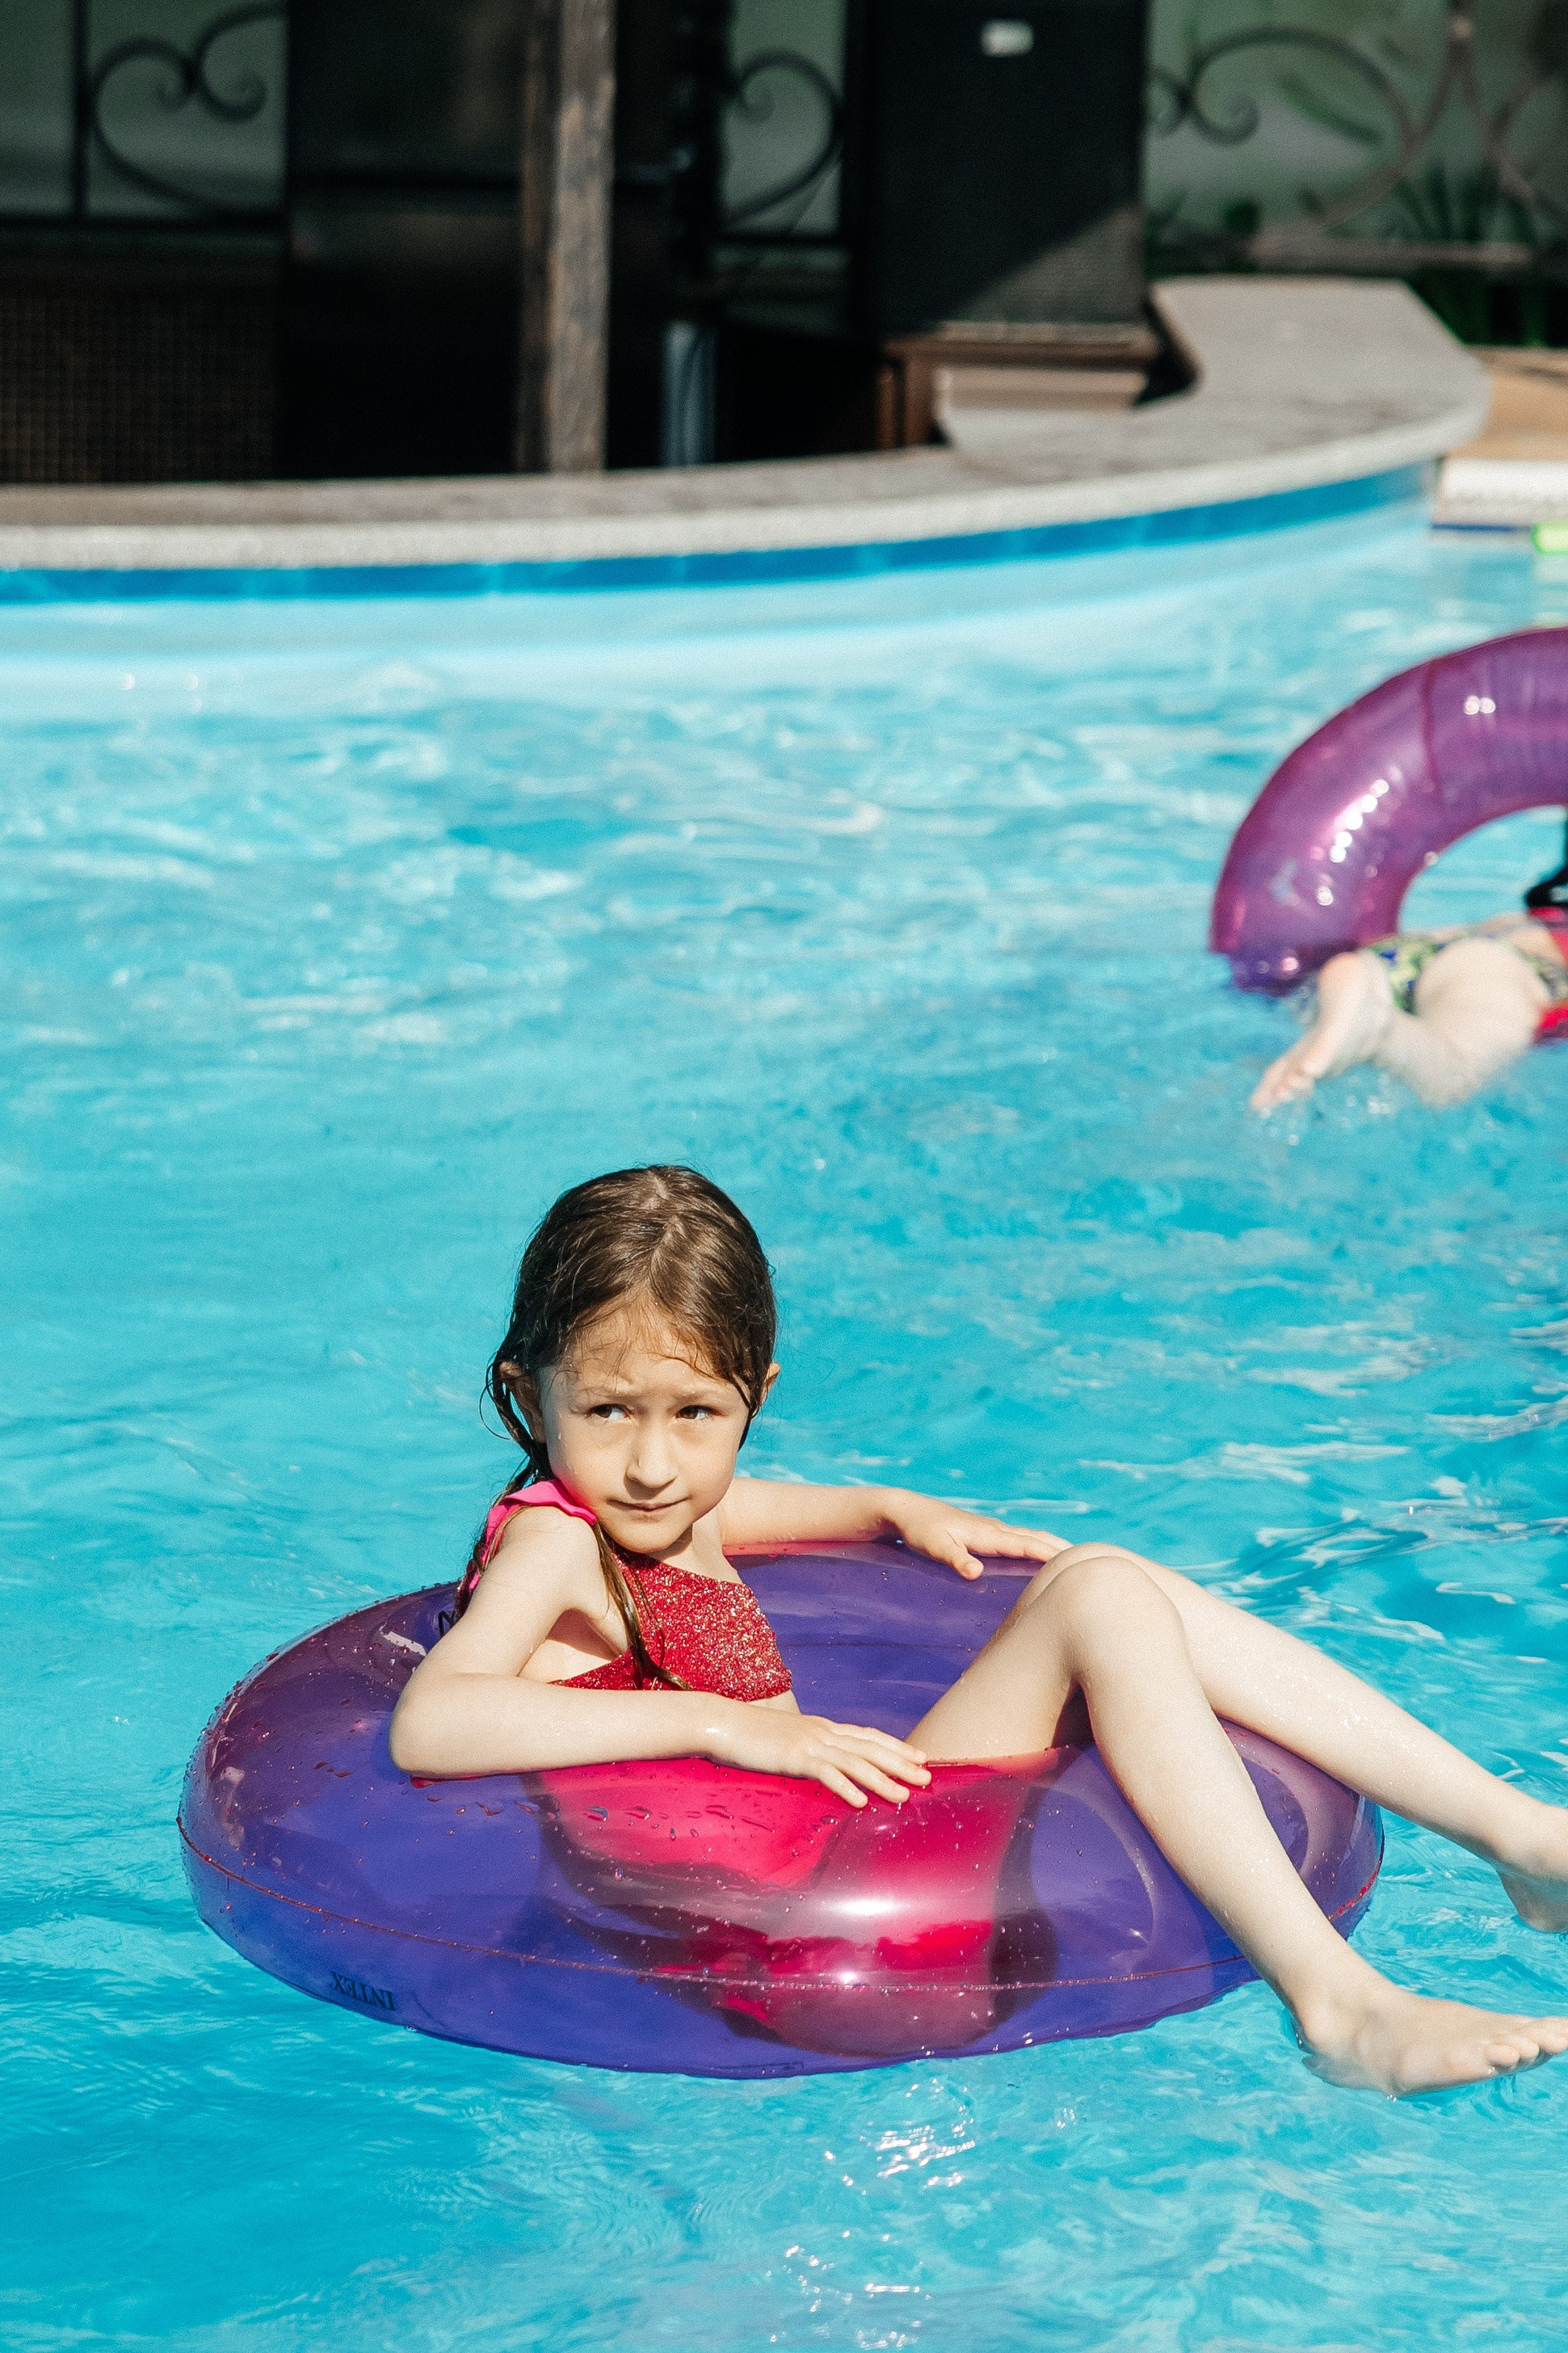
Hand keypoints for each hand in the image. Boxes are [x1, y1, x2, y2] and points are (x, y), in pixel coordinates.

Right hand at [711, 1704, 931, 1807]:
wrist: (721, 1723)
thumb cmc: (749, 1735)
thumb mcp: (786, 1740)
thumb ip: (806, 1750)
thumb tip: (820, 1764)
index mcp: (822, 1728)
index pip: (867, 1736)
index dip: (895, 1746)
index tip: (919, 1756)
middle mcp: (822, 1732)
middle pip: (870, 1747)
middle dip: (901, 1763)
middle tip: (927, 1777)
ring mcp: (809, 1743)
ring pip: (855, 1762)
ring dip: (883, 1779)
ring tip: (904, 1796)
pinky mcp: (794, 1757)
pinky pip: (825, 1773)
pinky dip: (845, 1787)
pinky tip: (861, 1802)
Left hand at [880, 1490, 1071, 1580]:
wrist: (907, 1510)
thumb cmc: (920, 1531)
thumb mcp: (934, 1548)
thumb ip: (955, 1560)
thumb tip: (976, 1573)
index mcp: (987, 1534)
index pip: (1025, 1545)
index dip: (1049, 1555)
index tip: (1074, 1563)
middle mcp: (995, 1529)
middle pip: (1036, 1538)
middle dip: (1062, 1549)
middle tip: (1094, 1560)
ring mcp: (992, 1529)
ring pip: (1031, 1536)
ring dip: (1054, 1545)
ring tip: (1077, 1557)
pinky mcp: (987, 1533)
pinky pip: (1021, 1538)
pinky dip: (1039, 1544)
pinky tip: (1043, 1552)